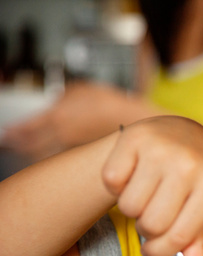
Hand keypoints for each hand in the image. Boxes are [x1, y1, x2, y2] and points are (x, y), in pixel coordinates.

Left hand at [1, 82, 137, 159]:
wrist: (130, 119)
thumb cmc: (109, 103)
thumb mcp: (79, 90)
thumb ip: (60, 100)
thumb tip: (52, 106)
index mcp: (57, 116)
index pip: (25, 128)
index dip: (13, 132)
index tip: (7, 133)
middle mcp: (61, 134)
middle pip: (30, 145)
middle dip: (18, 145)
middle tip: (9, 144)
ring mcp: (72, 147)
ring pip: (44, 154)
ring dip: (33, 153)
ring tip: (26, 152)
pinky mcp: (82, 154)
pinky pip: (60, 158)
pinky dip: (51, 158)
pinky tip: (50, 158)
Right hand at [102, 116, 202, 255]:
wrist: (186, 133)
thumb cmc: (195, 179)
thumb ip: (196, 243)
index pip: (178, 237)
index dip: (160, 252)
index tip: (152, 250)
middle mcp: (189, 165)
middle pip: (151, 225)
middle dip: (147, 228)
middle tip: (152, 215)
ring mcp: (162, 149)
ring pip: (129, 206)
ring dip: (132, 208)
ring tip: (145, 195)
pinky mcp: (134, 137)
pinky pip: (111, 180)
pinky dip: (116, 185)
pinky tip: (132, 175)